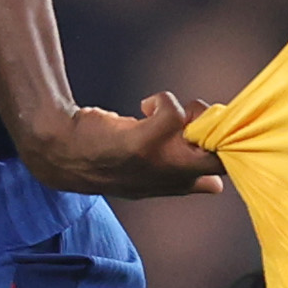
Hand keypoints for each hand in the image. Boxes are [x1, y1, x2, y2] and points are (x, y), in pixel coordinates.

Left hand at [17, 91, 226, 198]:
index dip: (224, 152)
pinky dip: (162, 100)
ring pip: (203, 131)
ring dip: (190, 111)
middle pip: (220, 157)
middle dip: (217, 130)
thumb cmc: (105, 162)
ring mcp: (159, 161)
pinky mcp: (144, 141)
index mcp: (175, 184)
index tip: (210, 133)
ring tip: (163, 111)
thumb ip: (185, 182)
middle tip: (194, 120)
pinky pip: (174, 112)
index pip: (219, 176)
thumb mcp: (148, 179)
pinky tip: (145, 106)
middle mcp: (171, 176)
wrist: (63, 155)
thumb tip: (215, 186)